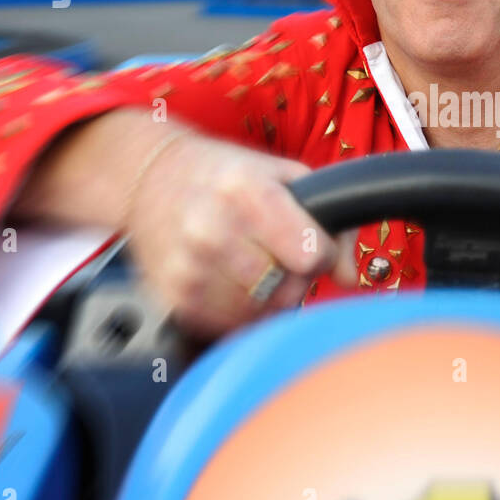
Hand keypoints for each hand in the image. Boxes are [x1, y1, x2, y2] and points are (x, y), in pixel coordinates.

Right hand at [124, 128, 357, 337]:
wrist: (149, 178)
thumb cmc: (225, 175)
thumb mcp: (283, 175)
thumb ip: (329, 219)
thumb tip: (350, 277)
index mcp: (244, 191)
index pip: (308, 253)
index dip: (320, 252)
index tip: (310, 243)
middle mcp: (212, 230)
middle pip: (288, 289)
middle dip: (296, 277)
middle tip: (282, 256)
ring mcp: (189, 267)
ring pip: (262, 313)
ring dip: (270, 298)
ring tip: (256, 266)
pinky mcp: (175, 297)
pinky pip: (231, 324)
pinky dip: (242, 310)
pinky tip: (233, 281)